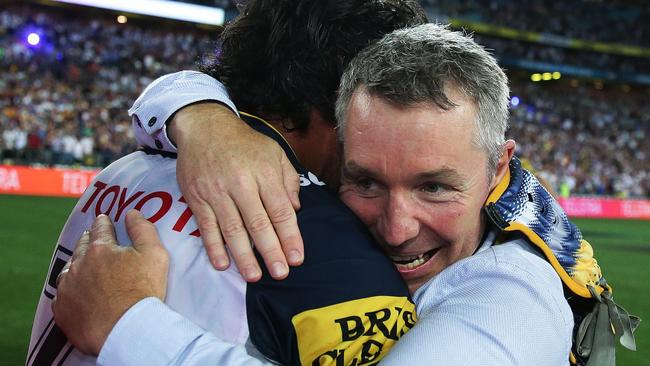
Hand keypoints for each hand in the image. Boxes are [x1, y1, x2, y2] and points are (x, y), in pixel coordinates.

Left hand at [52, 211, 168, 354]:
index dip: (103, 223)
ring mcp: (68, 288)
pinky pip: (62, 295)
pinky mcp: (62, 310)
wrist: (126, 330)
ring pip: (68, 270)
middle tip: (91, 239)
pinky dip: (69, 291)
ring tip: (82, 267)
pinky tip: (76, 293)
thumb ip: (143, 230)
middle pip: (81, 247)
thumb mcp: (154, 254)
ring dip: (76, 265)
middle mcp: (79, 265)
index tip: (103, 220)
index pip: (100, 229)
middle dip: (87, 240)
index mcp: (100, 249)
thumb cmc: (143, 291)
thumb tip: (132, 213)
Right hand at [169, 102, 303, 280]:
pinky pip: (206, 227)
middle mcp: (241, 183)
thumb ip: (288, 181)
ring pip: (232, 229)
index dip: (290, 237)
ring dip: (244, 256)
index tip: (297, 257)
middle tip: (280, 273)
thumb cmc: (245, 143)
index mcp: (264, 173)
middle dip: (271, 251)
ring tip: (254, 276)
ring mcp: (217, 192)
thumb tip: (295, 210)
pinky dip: (213, 247)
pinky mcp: (197, 198)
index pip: (280, 211)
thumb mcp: (275, 153)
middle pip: (258, 224)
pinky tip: (223, 264)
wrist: (205, 127)